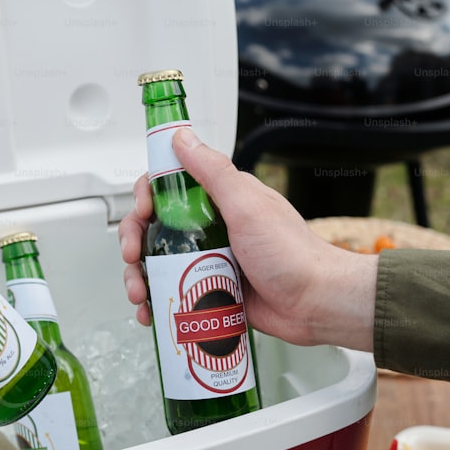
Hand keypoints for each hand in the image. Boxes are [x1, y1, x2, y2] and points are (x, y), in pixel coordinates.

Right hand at [118, 127, 376, 350]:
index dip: (147, 198)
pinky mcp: (211, 290)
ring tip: (141, 294)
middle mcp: (212, 227)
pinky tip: (152, 311)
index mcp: (221, 200)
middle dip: (134, 242)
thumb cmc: (292, 254)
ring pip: (159, 262)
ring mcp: (210, 260)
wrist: (316, 305)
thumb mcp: (248, 205)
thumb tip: (183, 138)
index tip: (143, 212)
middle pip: (155, 228)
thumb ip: (213, 171)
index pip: (169, 188)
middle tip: (133, 257)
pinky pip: (174, 291)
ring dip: (140, 276)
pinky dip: (157, 300)